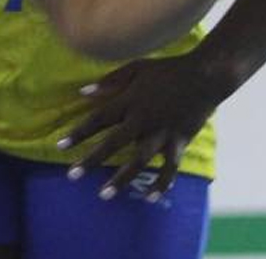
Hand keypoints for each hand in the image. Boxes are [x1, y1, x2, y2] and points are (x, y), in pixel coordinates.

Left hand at [55, 52, 234, 202]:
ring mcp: (162, 132)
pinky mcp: (180, 141)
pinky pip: (170, 167)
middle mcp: (143, 119)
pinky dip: (161, 183)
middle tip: (72, 176)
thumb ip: (109, 81)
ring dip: (121, 179)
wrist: (206, 75)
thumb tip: (82, 93)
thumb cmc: (168, 70)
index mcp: (129, 101)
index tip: (59, 146)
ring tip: (105, 194)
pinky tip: (150, 197)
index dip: (78, 133)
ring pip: (139, 160)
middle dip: (91, 160)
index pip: (98, 119)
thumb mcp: (135, 68)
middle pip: (113, 143)